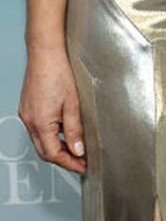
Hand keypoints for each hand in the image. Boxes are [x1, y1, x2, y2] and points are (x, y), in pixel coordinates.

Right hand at [19, 47, 86, 173]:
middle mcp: (29, 122)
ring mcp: (27, 115)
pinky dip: (52, 135)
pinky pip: (39, 129)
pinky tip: (65, 131)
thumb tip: (78, 150)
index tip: (83, 166)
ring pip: (41, 141)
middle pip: (45, 151)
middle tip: (81, 161)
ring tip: (76, 148)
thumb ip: (75, 129)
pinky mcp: (28, 108)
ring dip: (57, 147)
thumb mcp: (73, 103)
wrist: (45, 54)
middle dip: (63, 159)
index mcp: (40, 123)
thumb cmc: (58, 73)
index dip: (70, 163)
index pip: (54, 154)